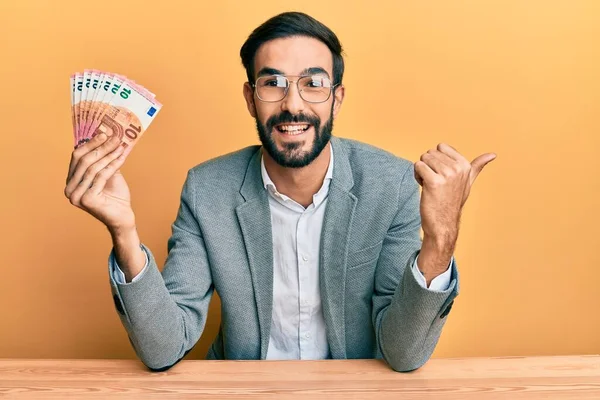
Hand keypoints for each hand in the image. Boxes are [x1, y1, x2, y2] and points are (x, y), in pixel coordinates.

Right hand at [64, 133, 134, 232]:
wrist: (123, 216)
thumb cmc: (115, 196)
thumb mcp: (108, 173)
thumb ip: (104, 159)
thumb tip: (108, 136)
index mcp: (71, 180)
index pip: (77, 156)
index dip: (90, 143)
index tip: (104, 132)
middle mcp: (69, 188)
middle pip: (84, 160)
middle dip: (100, 147)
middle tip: (114, 137)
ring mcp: (76, 195)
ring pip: (92, 167)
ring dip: (108, 154)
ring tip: (120, 146)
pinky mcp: (86, 200)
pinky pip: (100, 176)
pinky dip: (112, 165)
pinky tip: (121, 157)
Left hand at [414, 143, 495, 282]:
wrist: (443, 224)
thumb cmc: (452, 202)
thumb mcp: (468, 182)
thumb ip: (477, 166)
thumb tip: (493, 154)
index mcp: (465, 165)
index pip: (441, 146)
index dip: (437, 160)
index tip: (441, 174)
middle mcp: (458, 168)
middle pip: (430, 152)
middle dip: (428, 166)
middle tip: (435, 182)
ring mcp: (447, 175)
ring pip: (423, 158)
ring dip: (422, 171)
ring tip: (430, 185)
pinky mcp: (434, 182)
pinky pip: (418, 166)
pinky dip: (417, 176)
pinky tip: (424, 187)